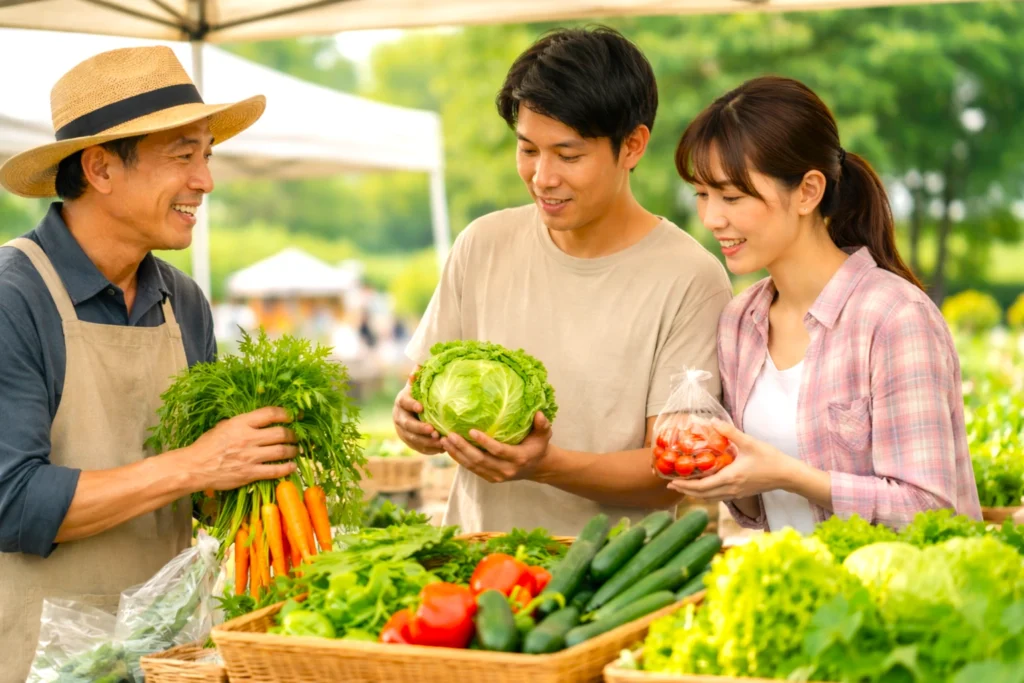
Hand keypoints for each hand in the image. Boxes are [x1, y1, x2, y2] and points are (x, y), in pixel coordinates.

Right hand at [180, 406, 298, 491]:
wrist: (194, 468)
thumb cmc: (206, 446)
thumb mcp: (222, 427)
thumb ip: (240, 423)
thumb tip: (256, 420)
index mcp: (241, 423)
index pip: (270, 414)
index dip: (285, 414)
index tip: (292, 416)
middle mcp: (248, 438)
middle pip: (280, 433)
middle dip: (292, 434)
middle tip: (296, 436)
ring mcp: (250, 457)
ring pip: (281, 452)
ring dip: (292, 450)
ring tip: (295, 450)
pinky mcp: (250, 473)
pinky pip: (275, 471)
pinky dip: (287, 468)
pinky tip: (292, 466)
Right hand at [393, 380, 444, 454]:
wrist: (412, 412)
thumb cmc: (419, 394)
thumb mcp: (419, 385)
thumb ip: (421, 375)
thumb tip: (422, 361)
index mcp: (402, 401)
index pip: (404, 402)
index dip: (411, 404)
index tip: (421, 406)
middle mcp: (399, 417)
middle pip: (407, 425)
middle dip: (419, 428)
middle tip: (433, 430)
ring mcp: (402, 431)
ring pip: (412, 439)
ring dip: (426, 441)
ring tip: (440, 442)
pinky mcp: (409, 442)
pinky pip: (418, 448)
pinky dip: (429, 449)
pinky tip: (442, 449)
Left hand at [440, 412, 552, 482]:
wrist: (537, 467)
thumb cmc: (538, 446)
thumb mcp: (544, 435)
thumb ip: (542, 425)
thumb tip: (539, 414)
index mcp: (518, 458)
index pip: (498, 451)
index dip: (485, 442)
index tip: (471, 430)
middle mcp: (506, 470)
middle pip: (480, 460)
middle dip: (463, 448)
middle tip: (449, 434)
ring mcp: (497, 476)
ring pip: (473, 466)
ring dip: (457, 454)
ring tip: (444, 440)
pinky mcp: (491, 478)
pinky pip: (472, 469)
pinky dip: (460, 460)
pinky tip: (450, 449)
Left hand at [666, 420, 793, 501]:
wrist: (787, 474)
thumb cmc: (770, 458)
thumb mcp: (749, 442)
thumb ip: (730, 432)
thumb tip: (712, 421)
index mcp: (731, 477)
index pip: (703, 486)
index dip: (686, 485)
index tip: (672, 481)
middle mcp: (731, 489)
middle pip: (703, 495)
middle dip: (686, 491)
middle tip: (671, 485)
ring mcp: (736, 493)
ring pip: (711, 498)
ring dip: (696, 493)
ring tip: (684, 486)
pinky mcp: (741, 494)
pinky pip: (719, 497)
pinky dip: (707, 493)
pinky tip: (704, 486)